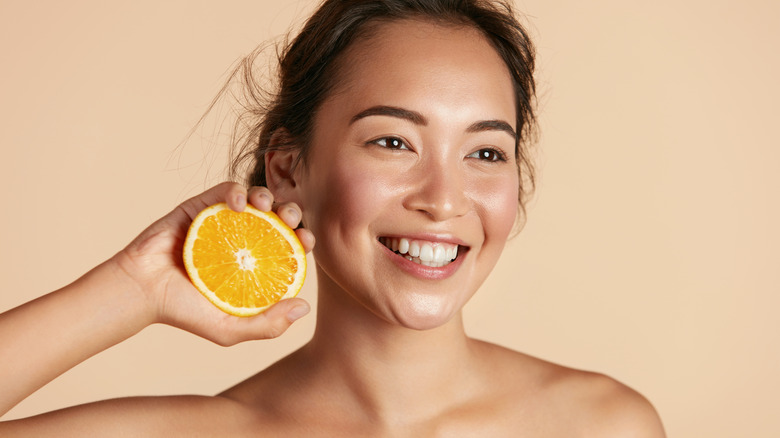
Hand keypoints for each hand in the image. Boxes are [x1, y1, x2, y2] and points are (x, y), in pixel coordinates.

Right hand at [112, 182, 313, 345]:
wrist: (141, 292)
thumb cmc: (185, 313)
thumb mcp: (230, 329)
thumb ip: (267, 325)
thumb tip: (305, 307)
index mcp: (255, 264)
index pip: (288, 247)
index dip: (303, 239)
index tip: (306, 241)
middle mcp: (243, 240)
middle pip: (277, 219)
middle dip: (291, 213)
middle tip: (291, 220)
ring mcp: (222, 222)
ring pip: (255, 199)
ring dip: (267, 196)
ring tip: (266, 206)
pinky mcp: (200, 207)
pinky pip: (224, 191)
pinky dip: (236, 191)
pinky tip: (239, 203)